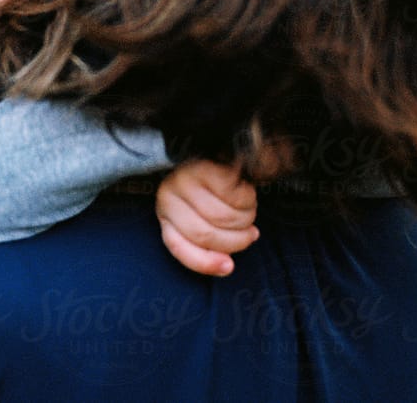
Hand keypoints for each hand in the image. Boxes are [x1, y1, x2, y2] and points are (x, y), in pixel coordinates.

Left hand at [155, 159, 258, 276]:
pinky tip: (248, 193)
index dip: (205, 262)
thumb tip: (227, 266)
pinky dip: (248, 200)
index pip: (178, 245)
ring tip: (249, 213)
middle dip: (235, 241)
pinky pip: (234, 196)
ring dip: (245, 220)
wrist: (217, 149)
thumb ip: (208, 241)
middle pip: (205, 234)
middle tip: (251, 235)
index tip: (229, 267)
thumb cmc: (209, 189)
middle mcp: (169, 194)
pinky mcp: (207, 165)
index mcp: (165, 212)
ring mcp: (186, 177)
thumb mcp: (200, 216)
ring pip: (223, 217)